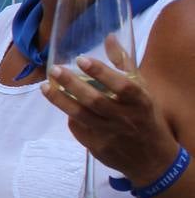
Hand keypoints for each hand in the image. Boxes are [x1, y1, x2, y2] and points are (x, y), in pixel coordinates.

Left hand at [41, 42, 178, 186]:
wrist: (152, 159)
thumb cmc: (145, 117)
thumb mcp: (143, 90)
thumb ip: (125, 65)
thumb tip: (109, 38)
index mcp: (140, 102)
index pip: (122, 86)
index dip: (102, 72)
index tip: (82, 59)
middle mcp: (125, 118)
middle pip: (95, 101)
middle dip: (72, 84)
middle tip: (55, 70)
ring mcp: (109, 134)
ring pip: (81, 116)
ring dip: (60, 100)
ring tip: (46, 87)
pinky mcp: (96, 147)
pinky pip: (78, 128)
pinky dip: (68, 115)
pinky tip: (60, 103)